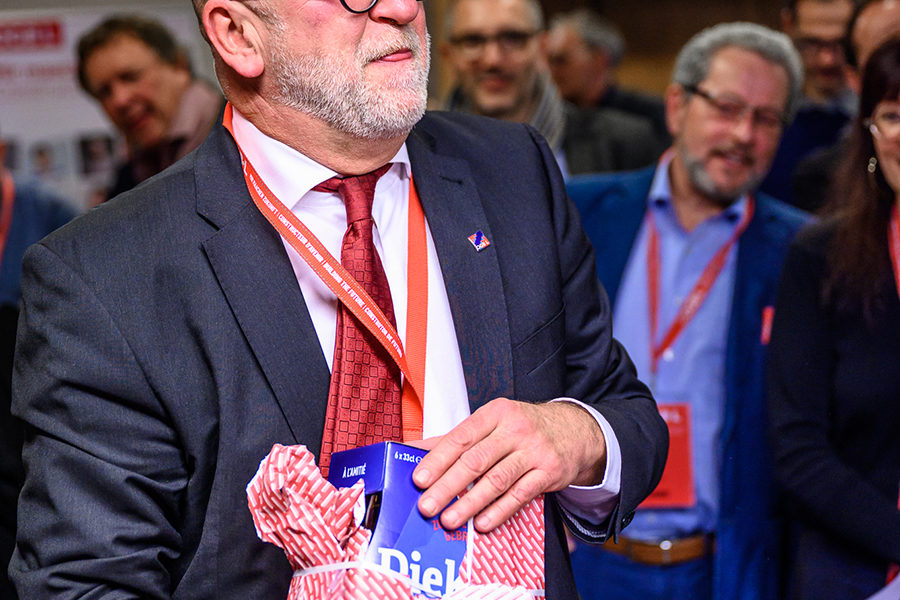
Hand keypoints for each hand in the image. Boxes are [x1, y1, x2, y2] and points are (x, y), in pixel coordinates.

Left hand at [411, 398, 606, 532]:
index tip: (419, 479)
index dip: (438, 460)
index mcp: (495, 413)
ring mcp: (535, 450)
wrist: (573, 431)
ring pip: (497, 480)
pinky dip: (499, 511)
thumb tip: (413, 450)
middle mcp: (515, 429)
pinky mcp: (549, 472)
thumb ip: (454, 439)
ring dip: (470, 503)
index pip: (460, 437)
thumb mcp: (492, 424)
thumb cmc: (522, 428)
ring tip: (449, 519)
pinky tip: (481, 523)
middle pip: (475, 460)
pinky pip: (520, 495)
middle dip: (447, 486)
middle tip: (427, 506)